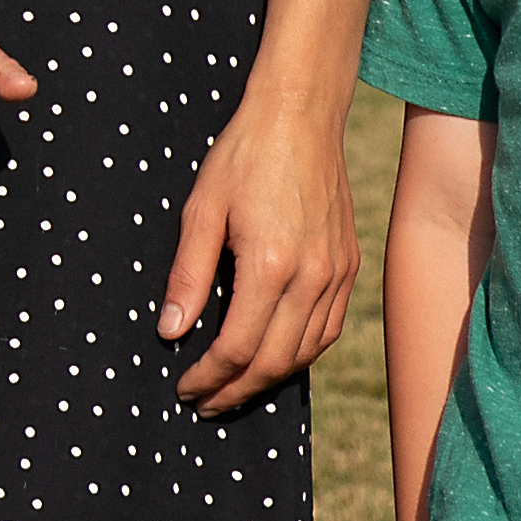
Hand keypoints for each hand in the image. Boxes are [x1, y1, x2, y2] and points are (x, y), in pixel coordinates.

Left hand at [164, 89, 355, 408]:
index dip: (208, 376)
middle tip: (204, 403)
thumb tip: (170, 330)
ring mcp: (337, 274)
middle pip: (275, 362)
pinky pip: (329, 328)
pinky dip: (300, 353)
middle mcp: (312, 278)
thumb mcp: (201, 210)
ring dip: (269, 379)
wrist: (301, 117)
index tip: (184, 387)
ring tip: (234, 387)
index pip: (238, 348)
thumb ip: (187, 275)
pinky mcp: (349, 265)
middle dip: (236, 390)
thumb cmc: (244, 156)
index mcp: (270, 266)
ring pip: (306, 352)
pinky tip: (274, 356)